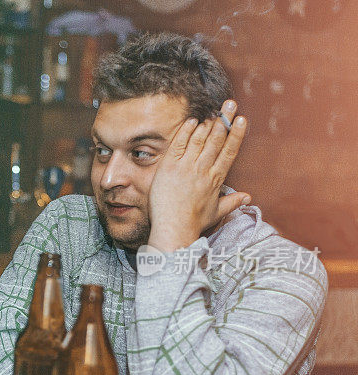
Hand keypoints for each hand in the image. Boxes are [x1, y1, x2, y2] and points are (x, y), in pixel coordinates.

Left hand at [148, 100, 249, 251]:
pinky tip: (192, 121)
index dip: (236, 134)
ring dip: (207, 123)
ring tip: (213, 110)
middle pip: (217, 140)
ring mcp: (186, 167)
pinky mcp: (170, 167)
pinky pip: (179, 144)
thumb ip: (232, 202)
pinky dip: (186, 132)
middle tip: (230, 103)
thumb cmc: (193, 222)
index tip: (241, 119)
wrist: (173, 228)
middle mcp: (203, 170)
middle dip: (224, 120)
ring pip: (200, 140)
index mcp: (216, 179)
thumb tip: (248, 197)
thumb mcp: (217, 212)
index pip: (229, 151)